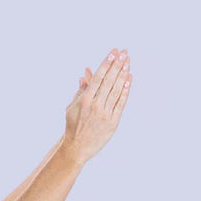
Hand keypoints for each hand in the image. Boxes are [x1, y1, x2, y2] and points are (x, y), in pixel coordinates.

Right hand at [63, 48, 131, 165]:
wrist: (77, 147)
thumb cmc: (73, 126)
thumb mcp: (72, 107)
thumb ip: (81, 91)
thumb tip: (86, 74)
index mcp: (84, 99)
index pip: (98, 77)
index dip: (107, 63)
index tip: (113, 53)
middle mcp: (95, 105)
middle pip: (109, 81)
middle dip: (117, 65)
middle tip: (124, 52)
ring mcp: (105, 114)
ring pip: (116, 91)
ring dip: (123, 75)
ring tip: (128, 62)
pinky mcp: (112, 123)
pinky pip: (120, 104)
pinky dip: (125, 92)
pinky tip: (128, 80)